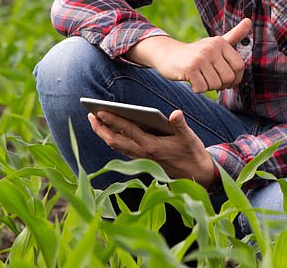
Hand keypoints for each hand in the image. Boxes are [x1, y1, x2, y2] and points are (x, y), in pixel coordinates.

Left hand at [88, 109, 218, 187]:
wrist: (196, 176)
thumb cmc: (192, 154)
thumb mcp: (189, 138)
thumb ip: (180, 125)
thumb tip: (175, 113)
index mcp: (151, 146)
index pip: (127, 130)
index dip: (113, 120)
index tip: (99, 111)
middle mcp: (142, 153)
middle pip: (114, 140)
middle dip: (101, 128)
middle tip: (90, 115)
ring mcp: (141, 159)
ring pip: (117, 146)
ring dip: (104, 134)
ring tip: (96, 121)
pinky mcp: (142, 161)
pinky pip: (123, 150)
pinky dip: (114, 140)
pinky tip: (111, 132)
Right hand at [127, 18, 251, 92]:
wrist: (167, 54)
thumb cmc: (196, 53)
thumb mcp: (216, 42)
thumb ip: (234, 35)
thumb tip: (249, 21)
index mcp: (221, 42)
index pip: (239, 66)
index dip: (235, 77)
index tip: (225, 78)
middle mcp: (211, 48)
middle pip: (228, 78)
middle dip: (220, 84)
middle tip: (210, 79)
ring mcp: (200, 57)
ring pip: (215, 85)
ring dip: (207, 87)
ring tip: (200, 77)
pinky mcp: (189, 68)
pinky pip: (202, 88)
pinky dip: (197, 89)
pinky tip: (191, 81)